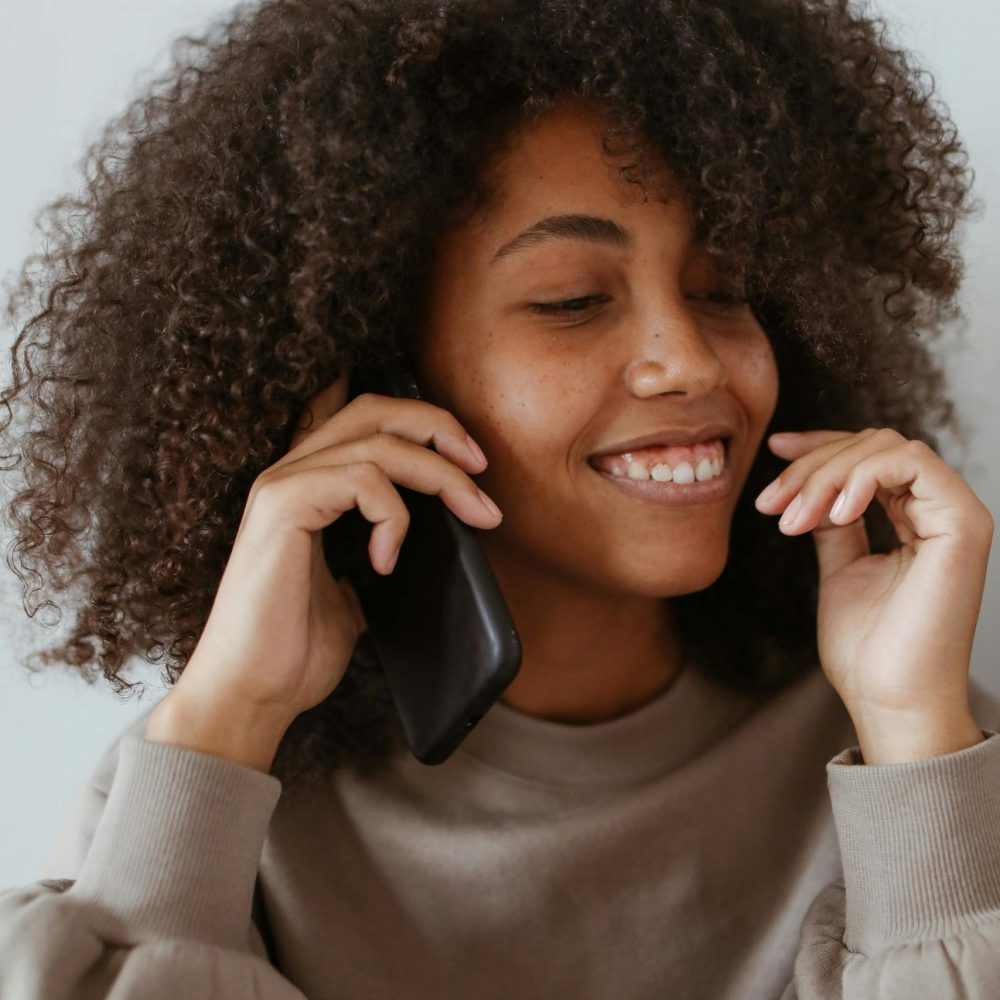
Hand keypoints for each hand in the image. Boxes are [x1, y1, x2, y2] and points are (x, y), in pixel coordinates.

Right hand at [165, 369, 502, 734]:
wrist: (250, 695)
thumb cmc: (295, 650)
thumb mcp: (356, 591)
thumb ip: (379, 552)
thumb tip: (432, 545)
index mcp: (308, 487)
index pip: (363, 418)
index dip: (420, 419)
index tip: (470, 457)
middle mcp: (290, 474)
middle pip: (375, 410)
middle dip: (439, 427)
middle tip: (482, 466)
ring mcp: (282, 486)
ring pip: (380, 443)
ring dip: (442, 476)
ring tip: (476, 515)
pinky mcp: (281, 507)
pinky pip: (361, 480)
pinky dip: (392, 517)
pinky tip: (386, 561)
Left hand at [754, 428, 993, 758]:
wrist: (888, 698)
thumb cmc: (867, 649)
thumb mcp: (839, 568)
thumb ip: (833, 523)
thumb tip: (811, 488)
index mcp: (914, 520)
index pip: (869, 456)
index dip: (820, 446)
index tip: (775, 449)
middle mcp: (939, 511)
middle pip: (871, 445)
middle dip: (812, 467)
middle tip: (773, 506)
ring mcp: (955, 515)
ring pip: (885, 448)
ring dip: (827, 475)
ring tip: (795, 520)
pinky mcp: (963, 525)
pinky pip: (912, 463)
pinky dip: (862, 476)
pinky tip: (834, 511)